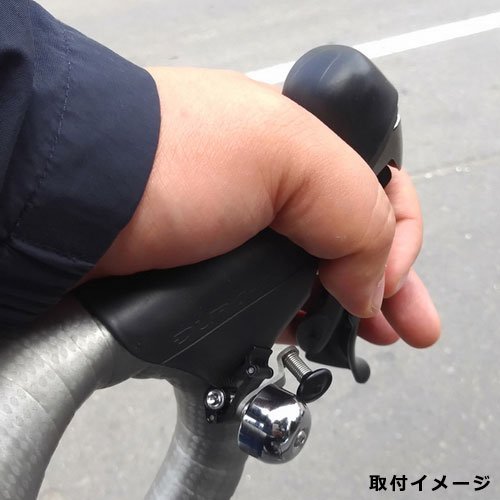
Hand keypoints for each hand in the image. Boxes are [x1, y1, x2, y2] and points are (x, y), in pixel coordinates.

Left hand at [86, 67, 439, 347]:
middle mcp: (276, 188)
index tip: (393, 287)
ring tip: (354, 340)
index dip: (400, 239)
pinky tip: (304, 336)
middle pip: (350, 240)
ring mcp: (243, 232)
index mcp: (301, 146)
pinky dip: (291, 319)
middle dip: (384, 285)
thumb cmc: (169, 156)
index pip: (378, 189)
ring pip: (309, 276)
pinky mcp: (210, 269)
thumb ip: (357, 215)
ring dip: (337, 309)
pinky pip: (267, 299)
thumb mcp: (286, 157)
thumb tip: (371, 287)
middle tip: (402, 329)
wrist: (71, 199)